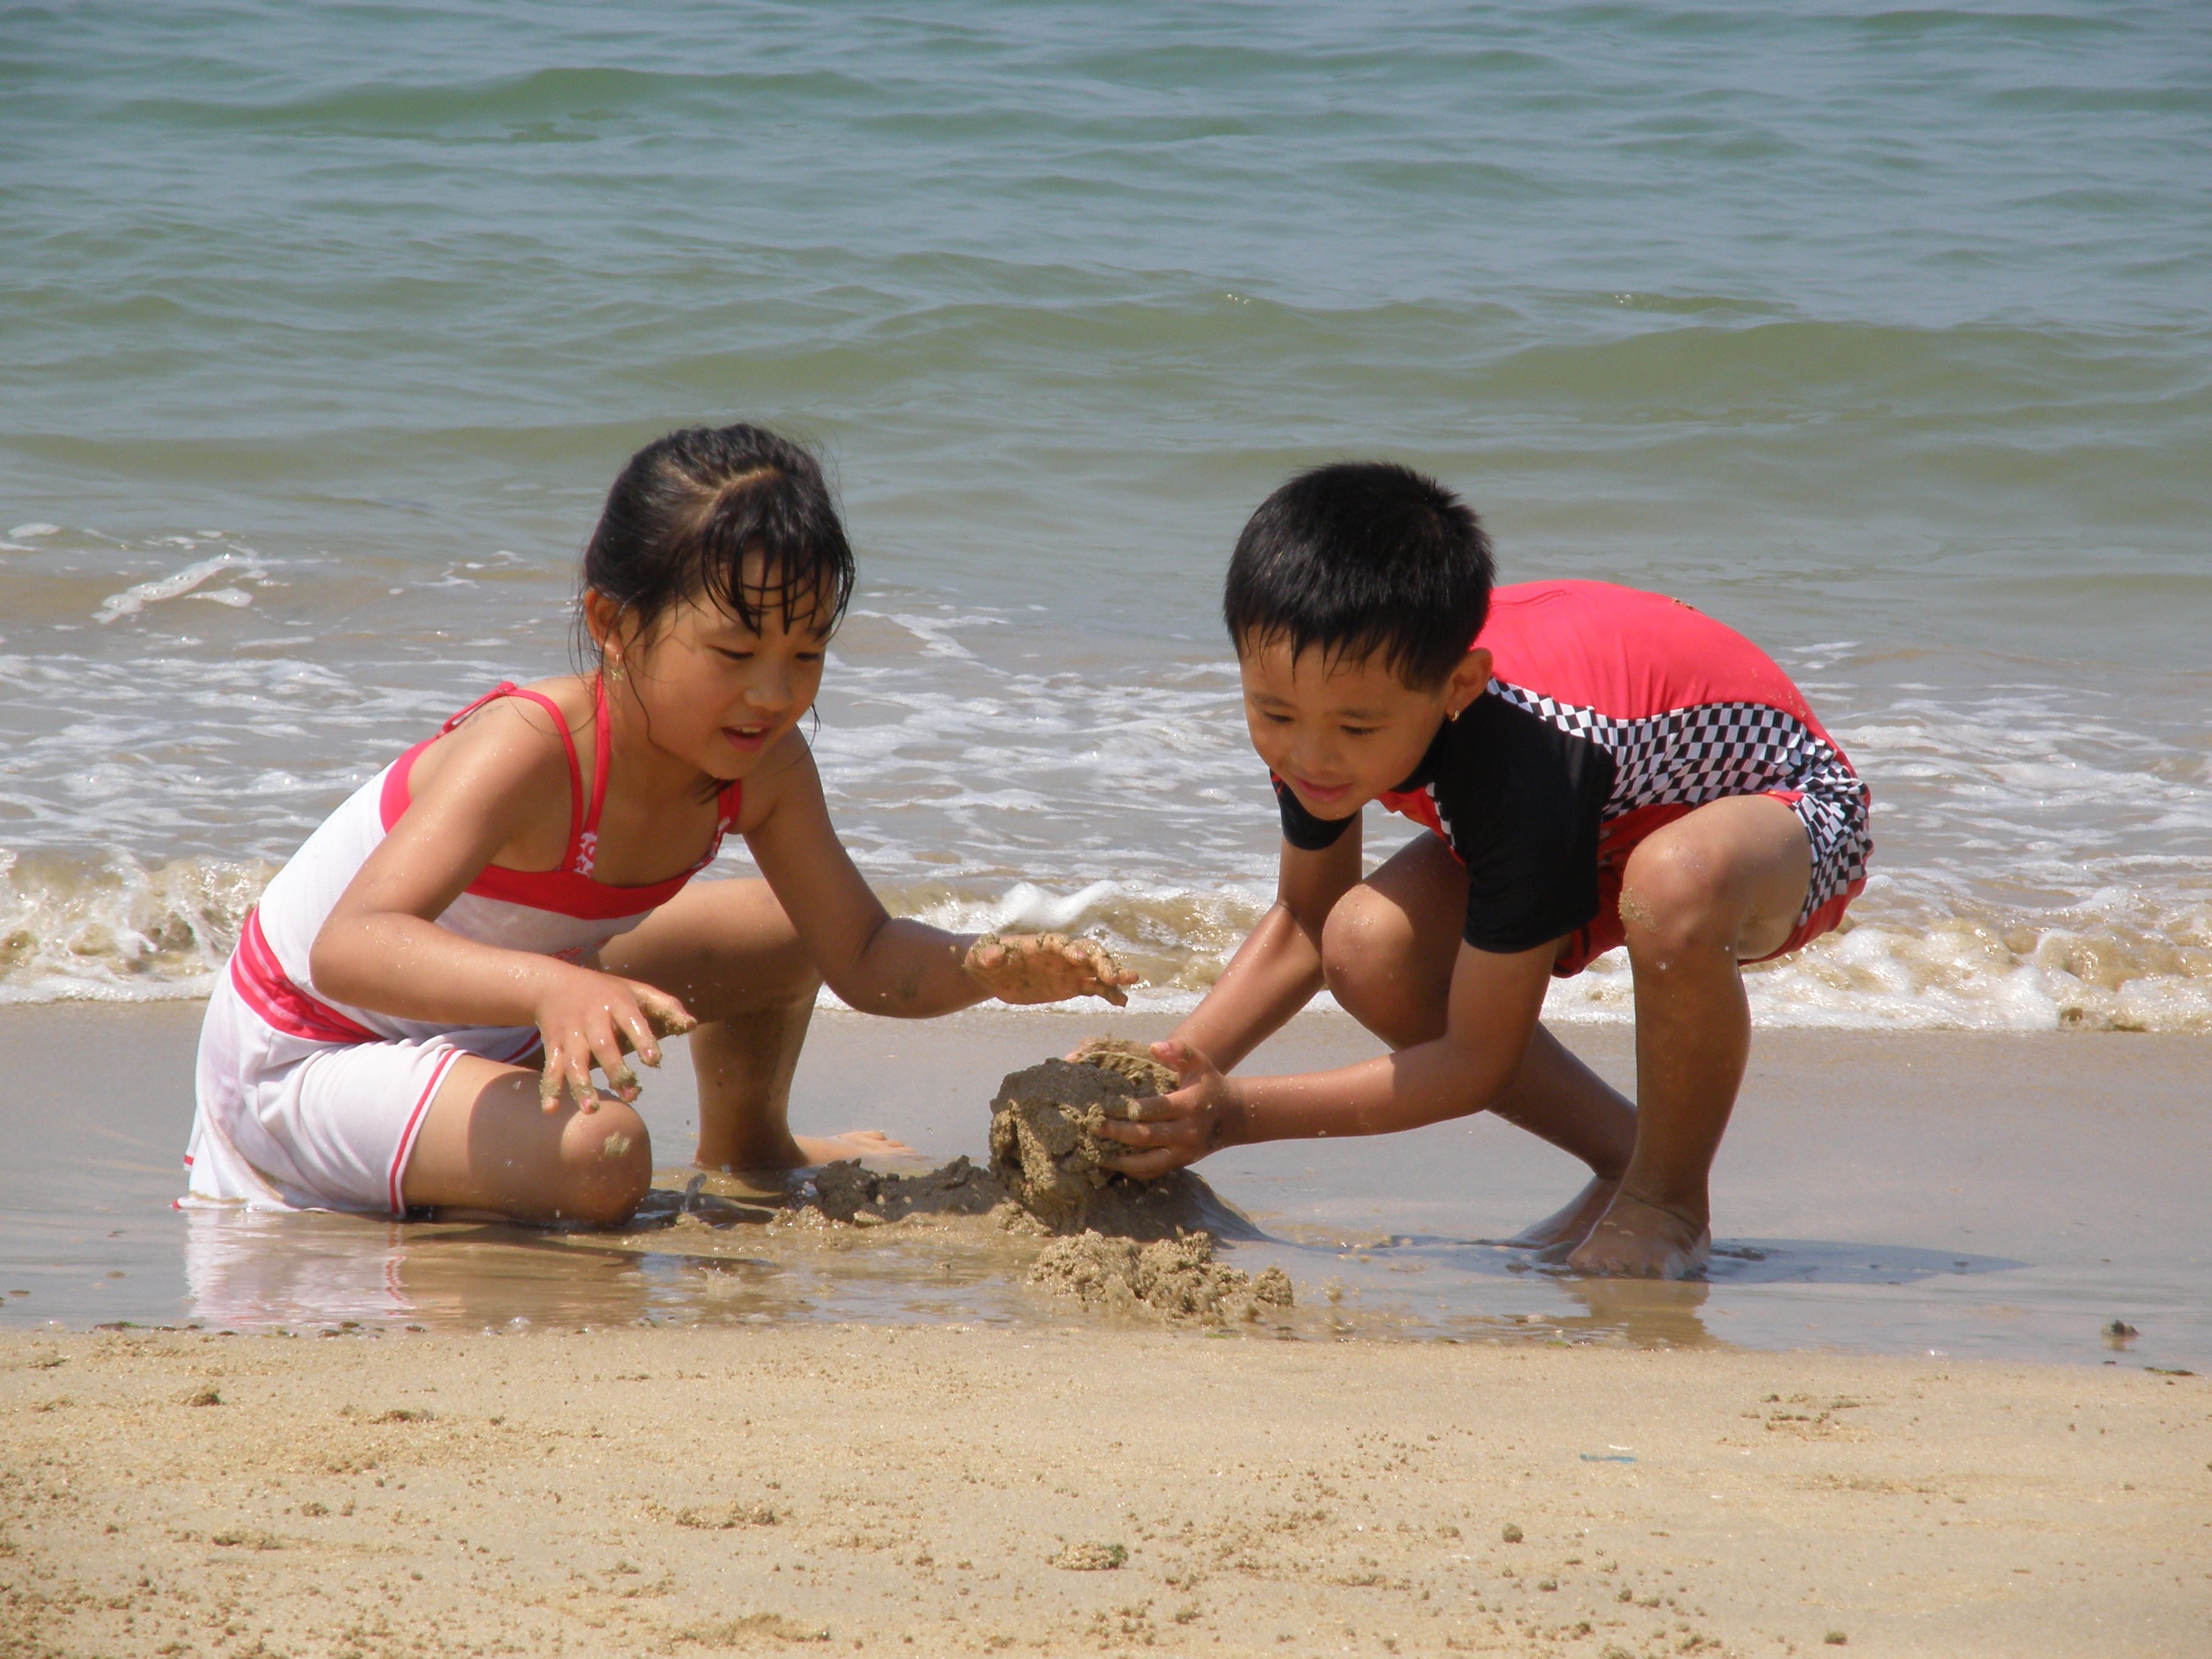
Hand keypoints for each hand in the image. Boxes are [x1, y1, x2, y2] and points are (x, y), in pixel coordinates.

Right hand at [534, 969, 696, 1113]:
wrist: (554, 983)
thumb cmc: (606, 992)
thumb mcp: (636, 991)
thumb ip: (665, 1006)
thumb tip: (692, 1025)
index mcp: (616, 1003)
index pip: (632, 1021)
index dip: (643, 1040)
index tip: (654, 1061)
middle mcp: (592, 1018)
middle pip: (603, 1046)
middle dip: (616, 1071)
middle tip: (632, 1096)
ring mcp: (571, 1034)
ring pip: (575, 1061)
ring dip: (582, 1085)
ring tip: (592, 1110)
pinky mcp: (554, 1046)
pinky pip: (551, 1068)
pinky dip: (549, 1088)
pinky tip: (550, 1109)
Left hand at [962, 931, 1140, 1007]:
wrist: (991, 971)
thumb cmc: (986, 958)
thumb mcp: (983, 956)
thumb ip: (990, 954)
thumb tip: (991, 955)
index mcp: (1042, 944)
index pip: (1061, 944)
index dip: (1071, 949)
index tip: (1079, 959)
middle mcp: (1061, 955)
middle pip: (1087, 953)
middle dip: (1102, 962)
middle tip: (1113, 976)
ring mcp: (1069, 970)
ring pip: (1096, 970)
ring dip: (1113, 975)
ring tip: (1130, 982)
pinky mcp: (1071, 985)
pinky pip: (1094, 988)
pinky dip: (1108, 993)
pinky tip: (1121, 1001)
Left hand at [1090, 1039, 1240, 1176]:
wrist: (1234, 1116)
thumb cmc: (1209, 1084)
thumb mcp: (1199, 1063)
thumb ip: (1179, 1050)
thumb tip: (1154, 1046)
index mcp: (1189, 1105)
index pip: (1153, 1109)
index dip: (1127, 1110)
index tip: (1103, 1106)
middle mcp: (1187, 1131)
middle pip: (1146, 1136)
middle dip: (1117, 1133)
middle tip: (1092, 1127)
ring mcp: (1185, 1151)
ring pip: (1149, 1162)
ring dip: (1121, 1160)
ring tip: (1096, 1153)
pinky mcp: (1183, 1163)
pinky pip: (1155, 1171)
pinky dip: (1133, 1170)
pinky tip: (1114, 1164)